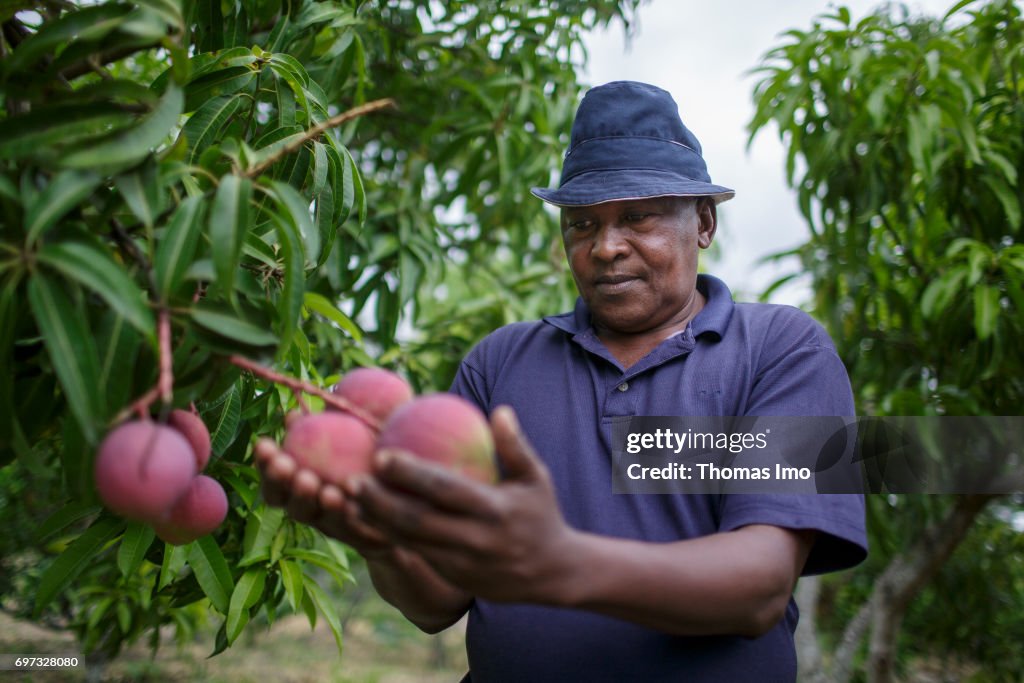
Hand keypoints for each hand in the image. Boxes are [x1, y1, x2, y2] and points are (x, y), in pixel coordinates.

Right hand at [254, 427, 392, 558]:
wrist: (413, 494)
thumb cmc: (378, 448)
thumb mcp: (358, 425)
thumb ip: (328, 420)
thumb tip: (292, 414)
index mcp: (300, 477)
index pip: (273, 473)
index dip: (264, 462)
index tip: (264, 444)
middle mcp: (310, 504)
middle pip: (284, 500)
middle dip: (281, 483)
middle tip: (288, 467)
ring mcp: (334, 524)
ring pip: (315, 516)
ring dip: (314, 503)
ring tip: (323, 489)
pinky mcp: (361, 538)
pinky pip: (353, 531)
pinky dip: (350, 517)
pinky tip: (354, 503)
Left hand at [351, 405, 578, 603]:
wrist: (553, 573)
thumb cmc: (541, 514)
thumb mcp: (536, 478)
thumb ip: (515, 446)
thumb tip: (498, 409)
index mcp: (494, 511)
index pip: (445, 490)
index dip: (411, 474)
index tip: (381, 454)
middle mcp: (475, 540)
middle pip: (417, 521)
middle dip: (379, 502)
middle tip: (350, 478)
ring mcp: (462, 563)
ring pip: (409, 542)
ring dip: (375, 521)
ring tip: (347, 497)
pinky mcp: (453, 578)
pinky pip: (414, 555)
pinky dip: (388, 537)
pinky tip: (366, 518)